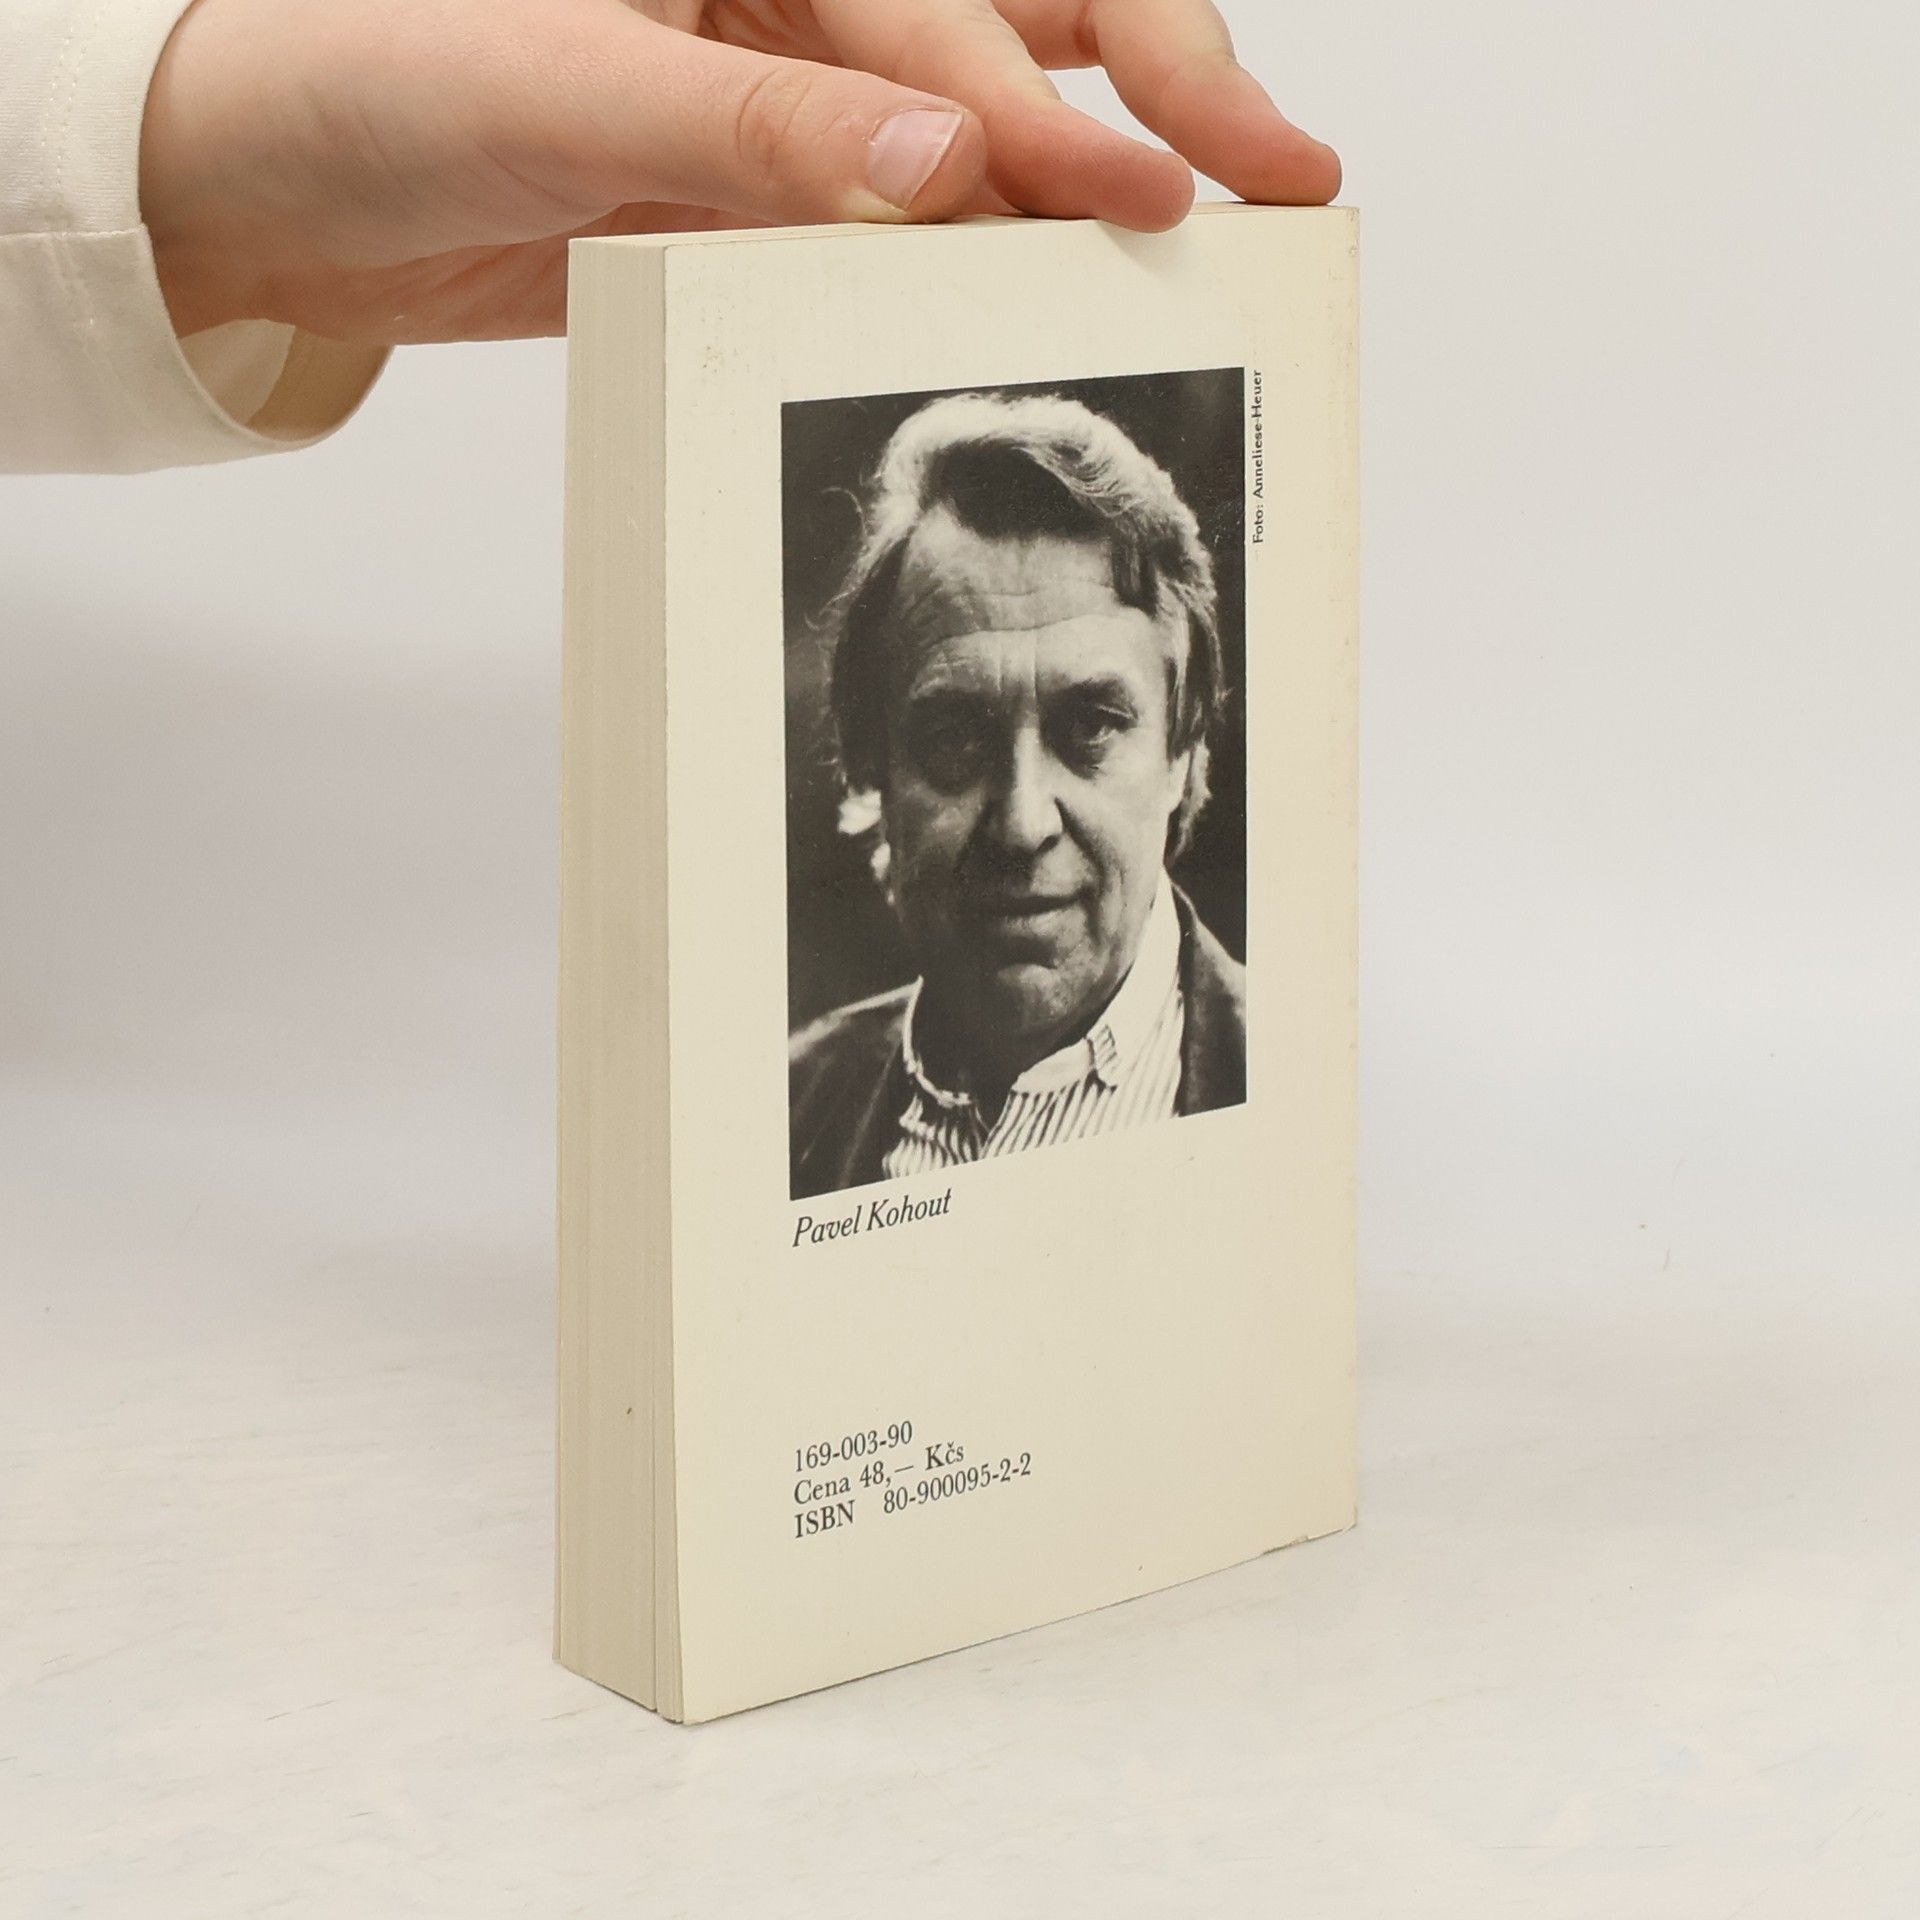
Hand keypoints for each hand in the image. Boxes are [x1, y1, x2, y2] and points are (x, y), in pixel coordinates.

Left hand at [139, 0, 1339, 343]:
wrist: (287, 187)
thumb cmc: (380, 77)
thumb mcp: (567, 87)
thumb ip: (761, 130)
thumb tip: (945, 165)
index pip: (949, 15)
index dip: (1050, 113)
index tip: (1150, 198)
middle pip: (1033, 10)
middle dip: (1166, 82)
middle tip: (1285, 171)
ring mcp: (802, 86)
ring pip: (1002, 102)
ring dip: (1108, 159)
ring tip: (1228, 222)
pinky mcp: (781, 184)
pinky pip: (920, 206)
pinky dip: (996, 244)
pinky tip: (1071, 277)